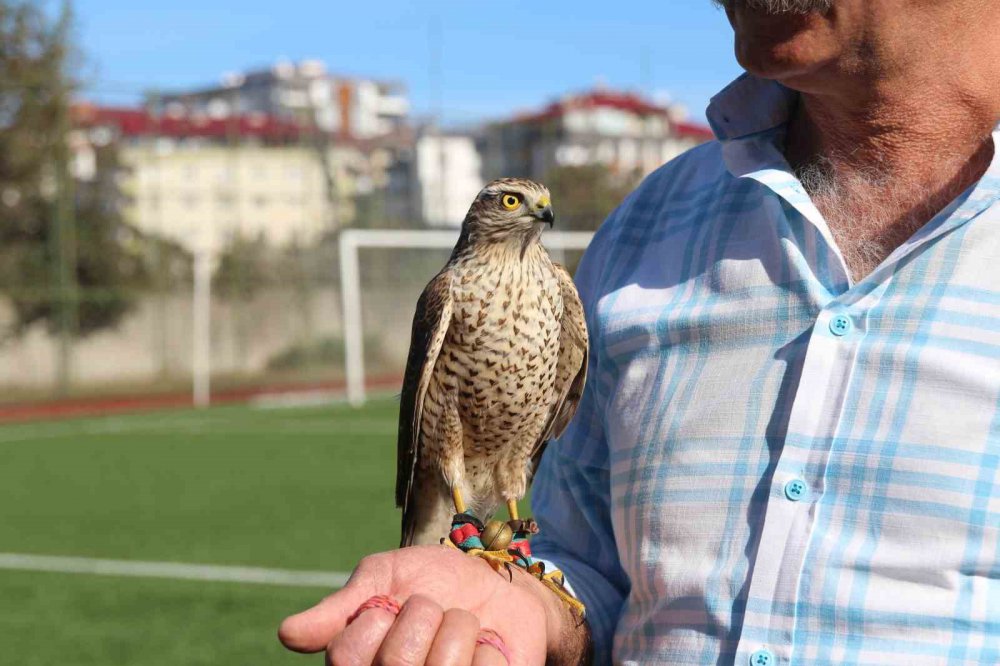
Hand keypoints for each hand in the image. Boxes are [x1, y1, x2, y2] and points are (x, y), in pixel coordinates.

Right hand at [278, 545, 588, 665]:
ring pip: (445, 665)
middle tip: (433, 608)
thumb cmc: (433, 579)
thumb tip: (287, 634)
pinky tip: (488, 645)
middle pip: (397, 661)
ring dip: (460, 627)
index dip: (374, 619)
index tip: (391, 604)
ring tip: (463, 625)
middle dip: (422, 614)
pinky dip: (490, 647)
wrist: (498, 581)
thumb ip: (341, 607)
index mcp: (362, 662)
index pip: (345, 656)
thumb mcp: (384, 577)